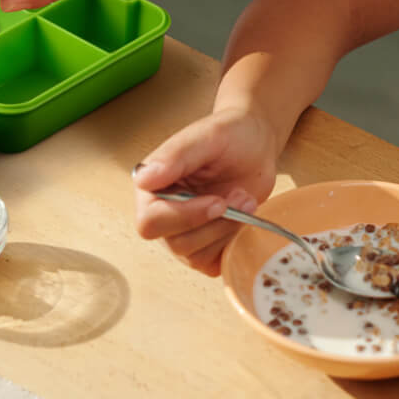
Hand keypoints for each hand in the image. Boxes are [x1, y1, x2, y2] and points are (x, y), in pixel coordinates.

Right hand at [131, 107, 282, 275]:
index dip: (184, 216)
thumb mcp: (205, 137)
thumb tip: (144, 179)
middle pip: (175, 243)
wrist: (254, 145)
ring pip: (195, 255)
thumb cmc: (228, 136)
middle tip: (241, 196)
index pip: (151, 221)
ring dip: (227, 229)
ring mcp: (182, 234)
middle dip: (213, 224)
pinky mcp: (206, 247)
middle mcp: (161, 214)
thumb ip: (174, 156)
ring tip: (246, 199)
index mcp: (150, 188)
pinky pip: (211, 262)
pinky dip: (231, 242)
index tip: (218, 201)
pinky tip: (243, 217)